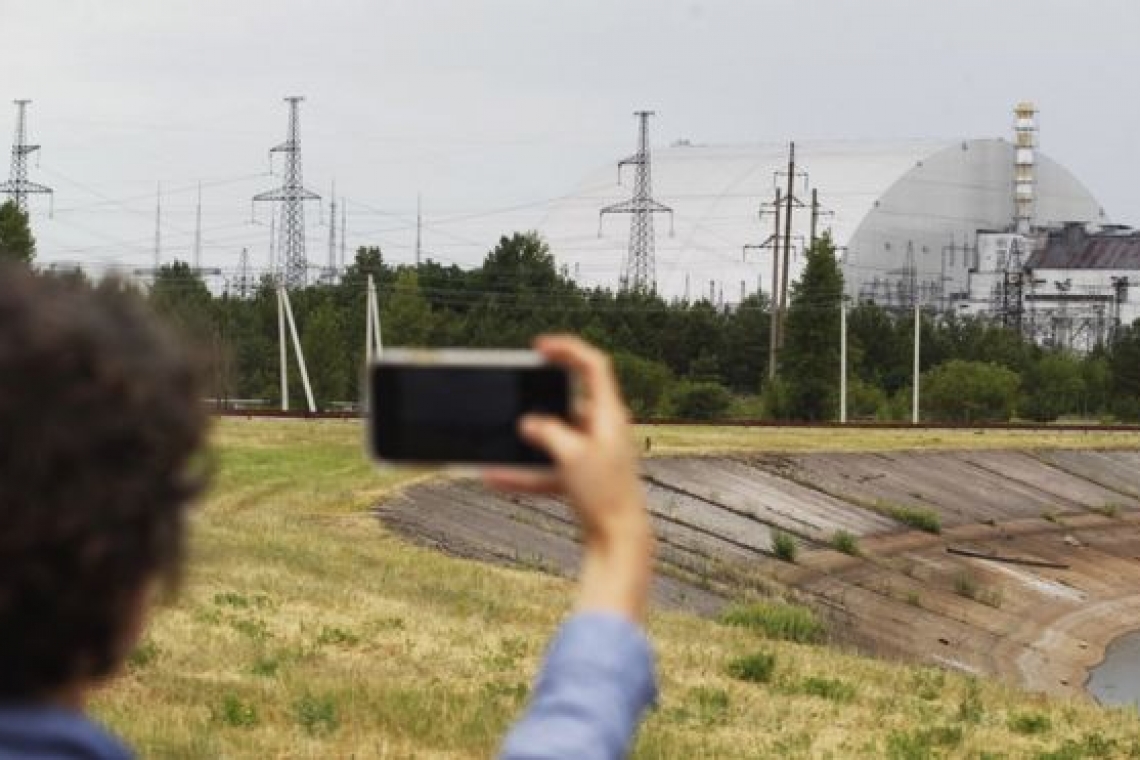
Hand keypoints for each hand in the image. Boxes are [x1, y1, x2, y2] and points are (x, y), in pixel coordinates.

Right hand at [484, 335, 652, 621]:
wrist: (620, 540)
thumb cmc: (605, 494)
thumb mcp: (571, 456)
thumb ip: (547, 432)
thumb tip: (528, 423)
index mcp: (609, 415)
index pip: (593, 367)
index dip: (567, 350)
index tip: (539, 348)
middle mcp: (604, 430)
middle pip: (570, 400)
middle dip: (540, 398)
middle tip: (515, 390)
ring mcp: (593, 454)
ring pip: (555, 437)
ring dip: (527, 440)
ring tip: (499, 437)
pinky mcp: (583, 478)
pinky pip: (548, 468)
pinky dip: (524, 472)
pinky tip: (493, 478)